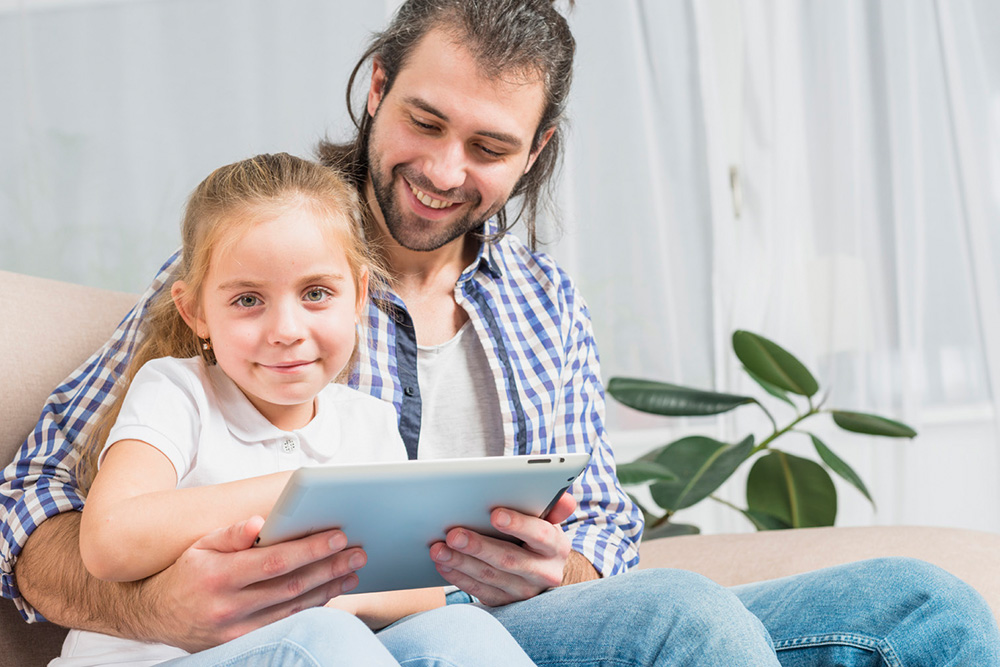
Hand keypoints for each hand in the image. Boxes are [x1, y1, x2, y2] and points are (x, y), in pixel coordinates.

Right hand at [142, 516, 366, 651]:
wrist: (154, 615)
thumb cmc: (185, 572)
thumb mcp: (200, 545)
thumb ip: (232, 534)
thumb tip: (260, 522)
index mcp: (218, 576)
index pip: (274, 561)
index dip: (309, 549)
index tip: (338, 537)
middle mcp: (228, 606)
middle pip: (290, 586)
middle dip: (329, 568)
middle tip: (357, 553)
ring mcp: (235, 631)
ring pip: (292, 609)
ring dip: (327, 589)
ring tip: (352, 571)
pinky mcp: (241, 644)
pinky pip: (284, 624)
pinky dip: (310, 608)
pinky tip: (330, 593)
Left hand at [429, 492, 580, 605]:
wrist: (541, 572)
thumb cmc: (537, 536)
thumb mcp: (548, 520)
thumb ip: (552, 507)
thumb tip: (564, 498)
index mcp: (557, 547)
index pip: (541, 535)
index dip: (519, 524)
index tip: (495, 514)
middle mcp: (545, 573)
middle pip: (510, 559)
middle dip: (479, 546)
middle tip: (453, 533)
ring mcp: (525, 592)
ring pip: (491, 577)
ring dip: (461, 562)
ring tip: (439, 548)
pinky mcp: (506, 603)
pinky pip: (480, 591)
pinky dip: (459, 578)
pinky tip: (444, 564)